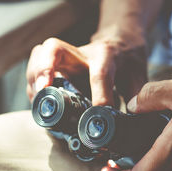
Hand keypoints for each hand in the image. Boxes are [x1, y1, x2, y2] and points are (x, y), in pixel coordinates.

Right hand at [26, 33, 146, 105]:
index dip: (99, 94)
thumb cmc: (128, 62)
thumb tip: (135, 124)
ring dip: (33, 79)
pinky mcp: (56, 65)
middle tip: (43, 90)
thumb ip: (137, 99)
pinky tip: (37, 101)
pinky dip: (32, 85)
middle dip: (44, 69)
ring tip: (38, 101)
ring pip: (39, 56)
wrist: (119, 44)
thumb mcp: (138, 78)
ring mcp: (66, 58)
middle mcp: (82, 53)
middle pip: (54, 49)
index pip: (100, 73)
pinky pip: (36, 69)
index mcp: (107, 56)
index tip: (99, 113)